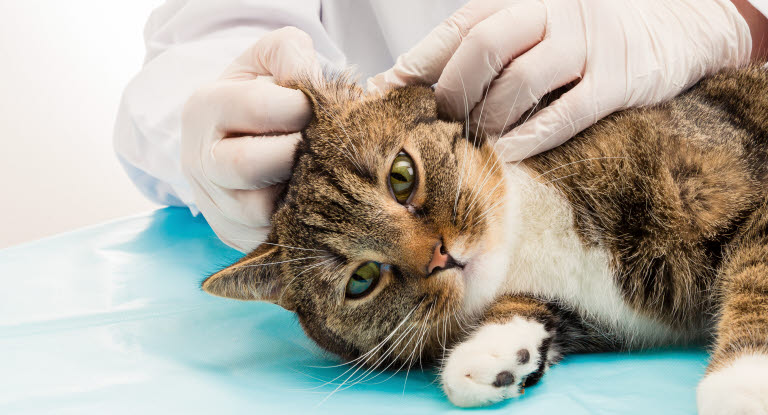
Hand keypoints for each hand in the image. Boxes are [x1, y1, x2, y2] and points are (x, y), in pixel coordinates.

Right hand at [181, 27, 320, 251]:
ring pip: (260, 212)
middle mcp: (200, 160)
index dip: (301, 106)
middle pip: (247, 166)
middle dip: (295, 155)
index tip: (318, 107)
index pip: (257, 107)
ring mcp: (213, 204)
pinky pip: (269, 239)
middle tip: (321, 146)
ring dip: (299, 194)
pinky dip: (297, 223)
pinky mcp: (233, 235)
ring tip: (317, 174)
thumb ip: (290, 52)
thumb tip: (307, 81)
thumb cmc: (264, 93)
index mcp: (205, 108)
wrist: (241, 135)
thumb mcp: (270, 58)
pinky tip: (312, 201)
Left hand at [367, 0, 750, 160]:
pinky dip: (529, 138)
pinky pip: (566, 113)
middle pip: (485, 46)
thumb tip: (408, 79)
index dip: (422, 59)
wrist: (675, 26)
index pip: (461, 25)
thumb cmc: (584, 35)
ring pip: (522, 82)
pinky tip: (507, 154)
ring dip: (489, 119)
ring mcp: (589, 43)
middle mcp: (555, 11)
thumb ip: (484, 46)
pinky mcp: (620, 80)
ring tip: (475, 140)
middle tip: (441, 121)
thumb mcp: (535, 25)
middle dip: (453, 90)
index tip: (390, 89)